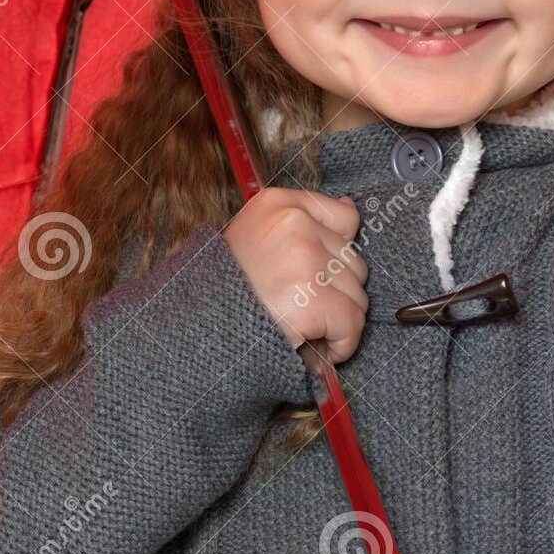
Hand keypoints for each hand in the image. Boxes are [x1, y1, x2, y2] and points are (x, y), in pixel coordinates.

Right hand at [223, 186, 368, 360]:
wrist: (196, 327)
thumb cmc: (227, 290)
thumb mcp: (255, 237)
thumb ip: (303, 224)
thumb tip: (350, 208)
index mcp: (276, 204)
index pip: (344, 219)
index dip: (336, 257)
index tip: (315, 276)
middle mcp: (294, 224)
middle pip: (353, 263)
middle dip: (335, 294)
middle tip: (301, 311)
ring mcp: (305, 260)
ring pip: (357, 295)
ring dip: (337, 321)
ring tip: (304, 330)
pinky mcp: (313, 299)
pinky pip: (352, 324)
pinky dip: (342, 344)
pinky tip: (318, 349)